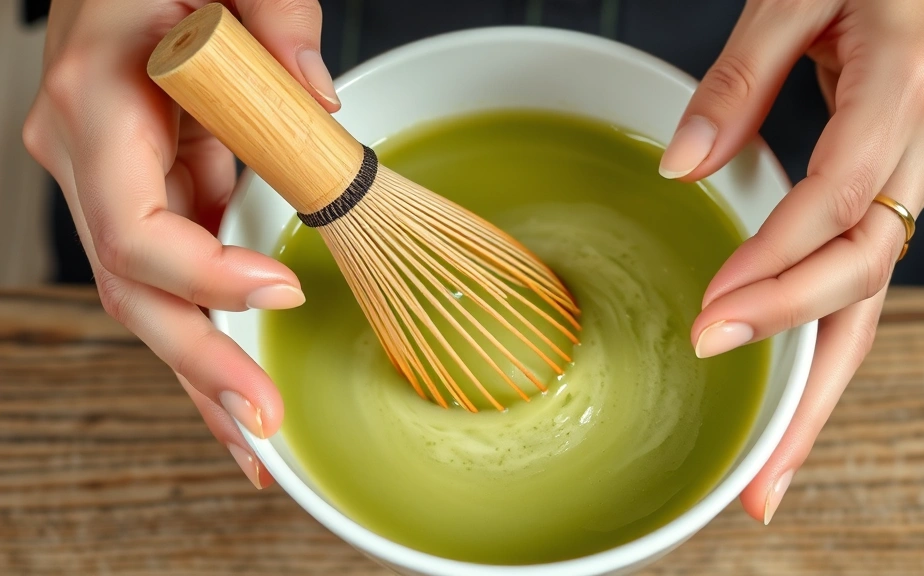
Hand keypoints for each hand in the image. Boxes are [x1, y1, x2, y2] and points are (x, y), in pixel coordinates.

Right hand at [23, 0, 339, 489]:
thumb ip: (274, 17)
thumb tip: (321, 101)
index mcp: (97, 105)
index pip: (135, 227)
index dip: (205, 273)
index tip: (284, 292)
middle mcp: (89, 161)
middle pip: (134, 292)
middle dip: (200, 367)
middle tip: (262, 429)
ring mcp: (112, 186)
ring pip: (150, 303)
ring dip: (204, 375)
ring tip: (254, 442)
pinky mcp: (145, 195)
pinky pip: (175, 279)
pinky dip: (211, 334)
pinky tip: (239, 386)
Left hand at [659, 0, 923, 522]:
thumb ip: (737, 79)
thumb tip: (683, 163)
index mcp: (899, 98)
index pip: (833, 209)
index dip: (774, 271)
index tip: (714, 320)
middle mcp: (922, 154)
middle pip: (864, 285)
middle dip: (801, 369)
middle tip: (748, 450)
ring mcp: (920, 179)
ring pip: (870, 302)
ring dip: (821, 390)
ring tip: (773, 470)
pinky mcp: (902, 192)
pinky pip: (863, 281)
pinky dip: (825, 342)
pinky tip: (793, 394)